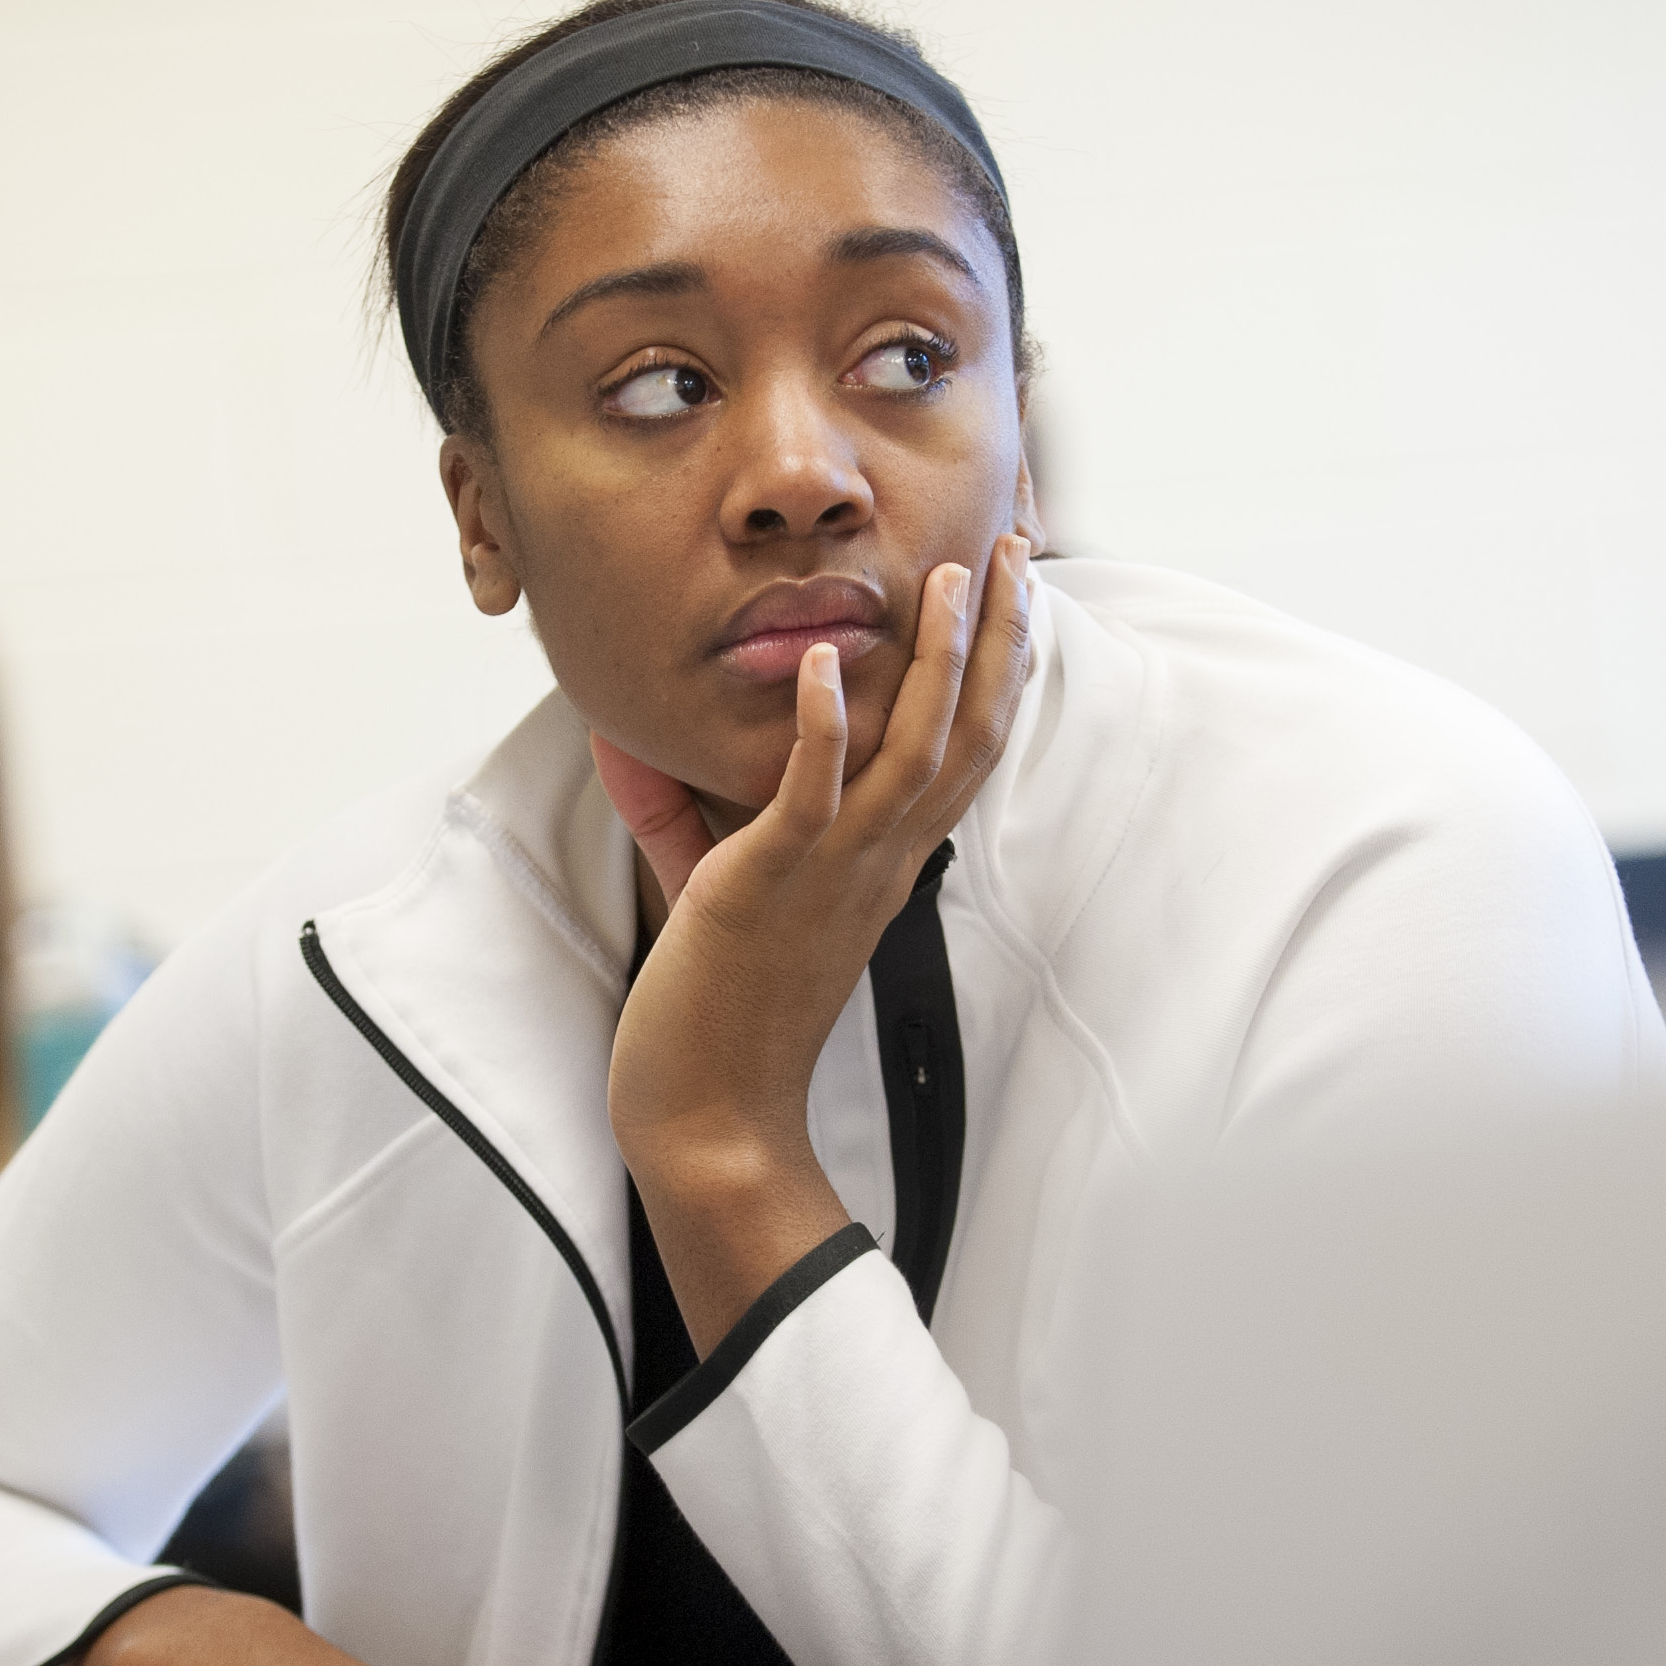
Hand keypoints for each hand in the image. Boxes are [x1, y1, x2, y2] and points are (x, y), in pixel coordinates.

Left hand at [596, 534, 1037, 1350]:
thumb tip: (651, 748)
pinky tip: (831, 659)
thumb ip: (706, 822)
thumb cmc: (723, 1017)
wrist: (711, 1114)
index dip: (1000, 671)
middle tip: (1012, 550)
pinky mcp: (771, 885)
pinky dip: (826, 725)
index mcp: (887, 865)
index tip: (1014, 595)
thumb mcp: (731, 898)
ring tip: (948, 578)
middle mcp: (880, 863)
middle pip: (969, 736)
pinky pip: (814, 796)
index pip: (967, 753)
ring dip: (936, 662)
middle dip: (997, 638)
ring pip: (912, 754)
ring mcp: (833, 873)